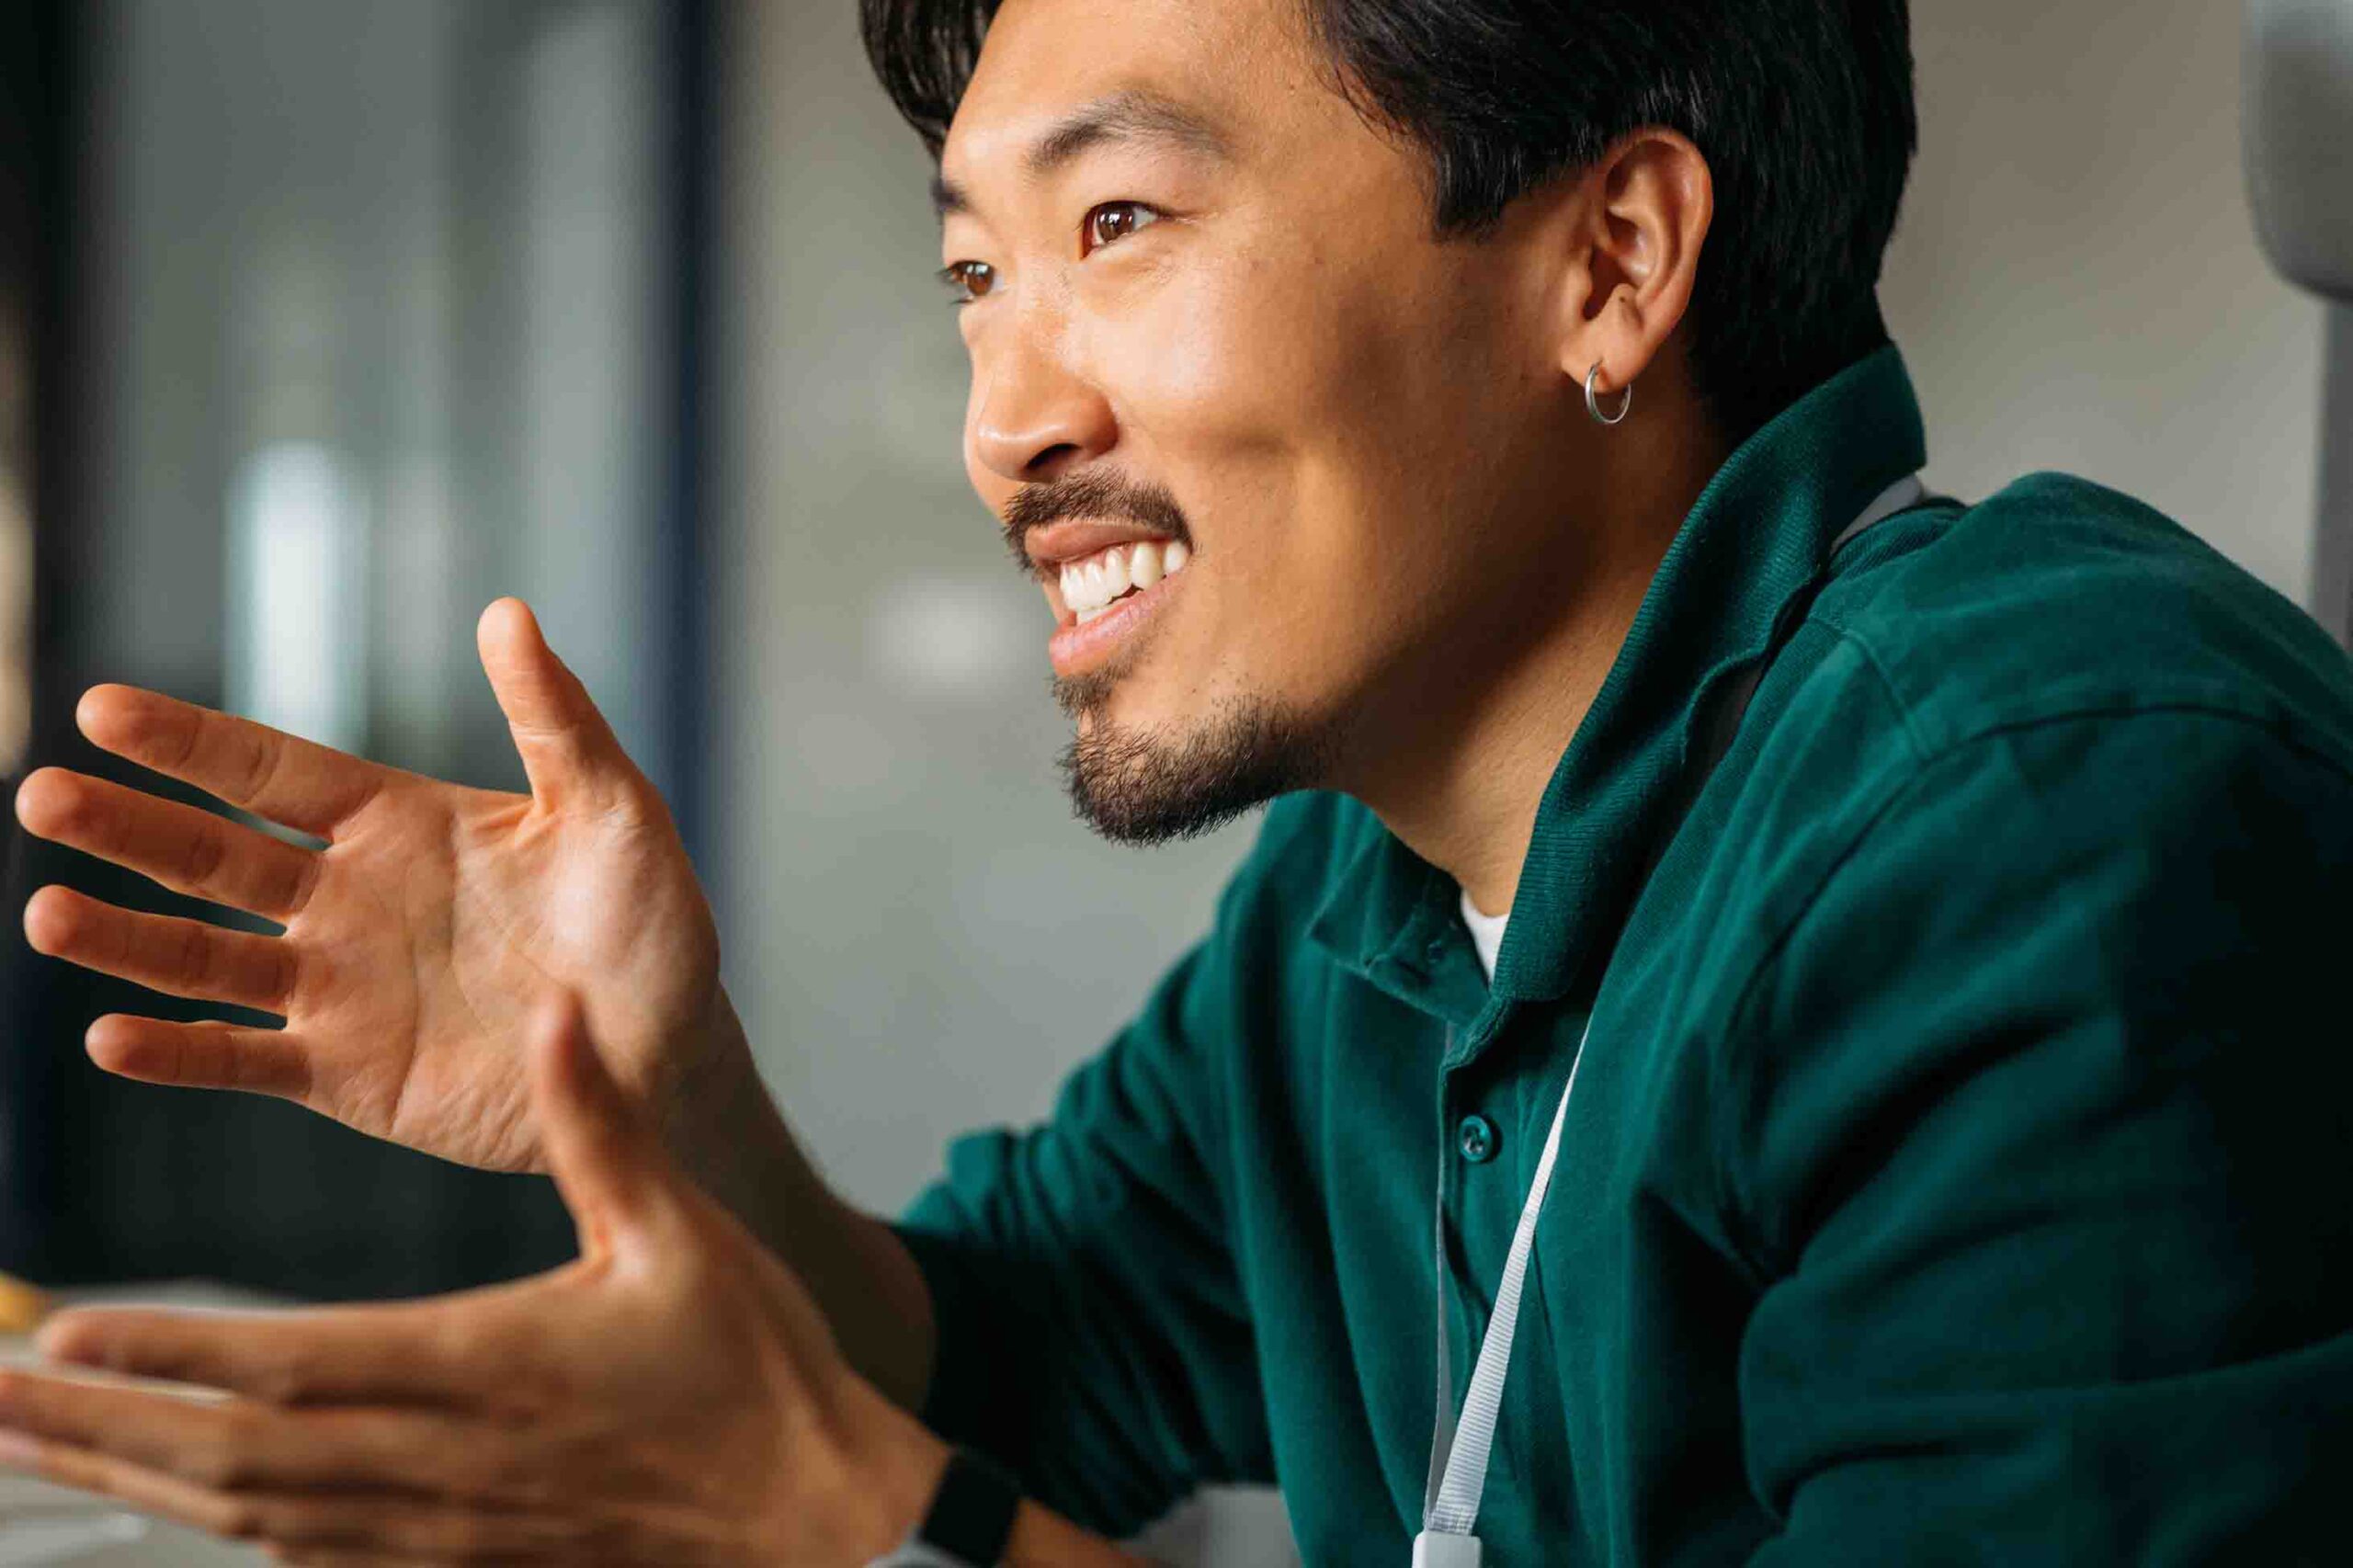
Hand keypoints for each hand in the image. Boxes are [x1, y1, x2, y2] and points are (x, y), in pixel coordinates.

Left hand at [0, 995, 953, 1565]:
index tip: (57, 1330)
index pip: (294, 1368)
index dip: (170, 1353)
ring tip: (34, 1445)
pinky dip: (221, 1526)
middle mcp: (442, 1461)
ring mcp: (443, 1527)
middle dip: (96, 1430)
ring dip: (131, 1480)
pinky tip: (173, 1501)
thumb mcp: (681, 1231)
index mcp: (491, 1365)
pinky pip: (310, 1555)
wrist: (810, 1513)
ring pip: (252, 1519)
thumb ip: (601, 1123)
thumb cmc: (752, 1364)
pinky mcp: (462, 1561)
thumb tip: (553, 1010)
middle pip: (233, 1460)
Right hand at [13, 599, 726, 1171]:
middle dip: (130, 828)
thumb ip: (555, 719)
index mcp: (399, 823)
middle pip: (214, 857)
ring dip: (128, 939)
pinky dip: (180, 1053)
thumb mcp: (614, 811)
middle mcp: (348, 900)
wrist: (670, 1052)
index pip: (272, 772)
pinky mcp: (347, 1075)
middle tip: (43, 798)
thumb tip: (508, 611)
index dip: (192, 743)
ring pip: (207, 958)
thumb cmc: (650, 922)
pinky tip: (111, 1038)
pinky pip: (245, 1059)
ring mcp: (338, 989)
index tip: (103, 708)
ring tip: (50, 916)